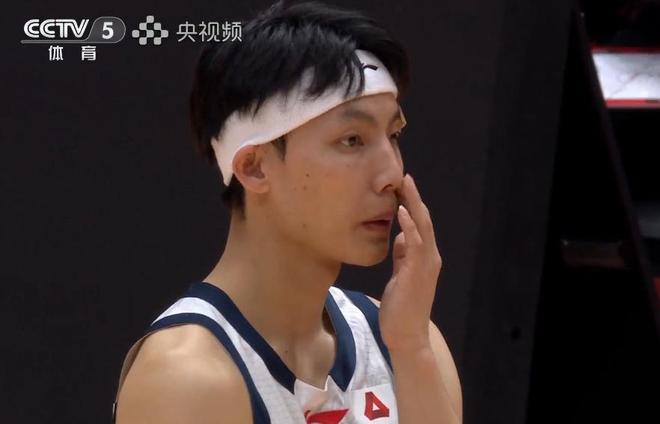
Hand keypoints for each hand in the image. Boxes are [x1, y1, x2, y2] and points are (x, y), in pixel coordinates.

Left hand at [379, 173, 442, 352]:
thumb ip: (403, 257)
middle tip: (405, 176)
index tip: (402, 186)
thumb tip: (401, 238)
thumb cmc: (401, 307)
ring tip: (405, 185)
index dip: (413, 204)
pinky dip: (409, 226)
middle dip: (414, 197)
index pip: (420, 225)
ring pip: (423, 227)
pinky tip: (402, 212)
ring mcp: (426, 264)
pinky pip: (415, 244)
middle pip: (424, 220)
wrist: (406, 335)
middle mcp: (430, 257)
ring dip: (414, 205)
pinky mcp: (417, 272)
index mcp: (424, 257)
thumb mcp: (401, 275)